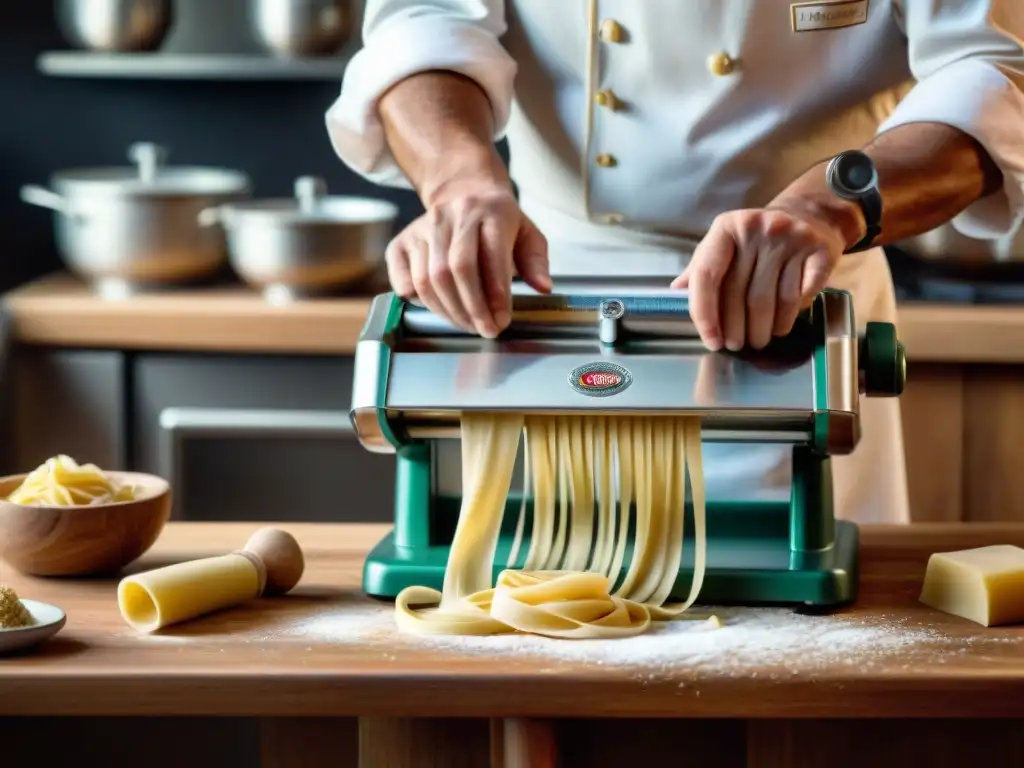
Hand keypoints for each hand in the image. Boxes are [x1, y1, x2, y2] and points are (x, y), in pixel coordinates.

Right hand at [385, 182, 551, 337]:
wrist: (463, 191)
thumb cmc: (498, 221)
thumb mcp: (527, 234)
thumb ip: (536, 261)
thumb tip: (543, 288)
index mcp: (491, 211)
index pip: (491, 256)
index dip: (495, 294)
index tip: (502, 320)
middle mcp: (454, 215)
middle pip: (457, 269)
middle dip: (472, 308)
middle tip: (486, 330)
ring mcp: (423, 226)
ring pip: (429, 277)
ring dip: (449, 310)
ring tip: (468, 325)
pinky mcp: (402, 240)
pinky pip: (403, 277)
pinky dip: (418, 300)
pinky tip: (439, 309)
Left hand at [671, 203, 853, 350]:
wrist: (809, 214)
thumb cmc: (756, 238)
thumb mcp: (724, 243)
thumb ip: (701, 267)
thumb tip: (676, 292)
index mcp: (726, 227)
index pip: (706, 276)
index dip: (705, 314)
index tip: (711, 340)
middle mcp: (757, 228)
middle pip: (741, 294)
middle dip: (737, 329)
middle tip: (737, 345)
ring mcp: (791, 237)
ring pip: (773, 300)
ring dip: (765, 329)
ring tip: (760, 339)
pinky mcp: (820, 250)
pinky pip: (801, 296)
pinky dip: (790, 317)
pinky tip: (783, 324)